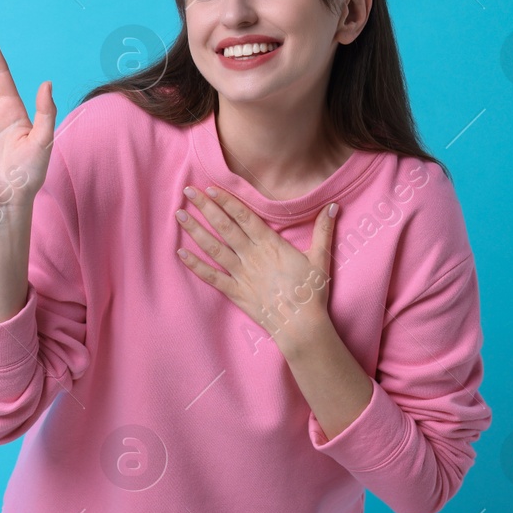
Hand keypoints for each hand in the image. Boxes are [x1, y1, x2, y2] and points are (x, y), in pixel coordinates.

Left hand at [175, 184, 338, 348]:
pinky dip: (195, 265)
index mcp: (270, 245)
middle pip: (224, 226)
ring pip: (213, 247)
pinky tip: (180, 254)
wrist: (301, 325)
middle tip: (188, 191)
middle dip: (205, 207)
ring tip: (179, 215)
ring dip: (195, 230)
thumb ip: (323, 230)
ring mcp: (241, 274)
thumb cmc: (312, 292)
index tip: (211, 188)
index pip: (244, 216)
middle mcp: (252, 256)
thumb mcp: (321, 258)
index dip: (227, 200)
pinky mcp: (235, 292)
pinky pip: (211, 277)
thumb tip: (333, 205)